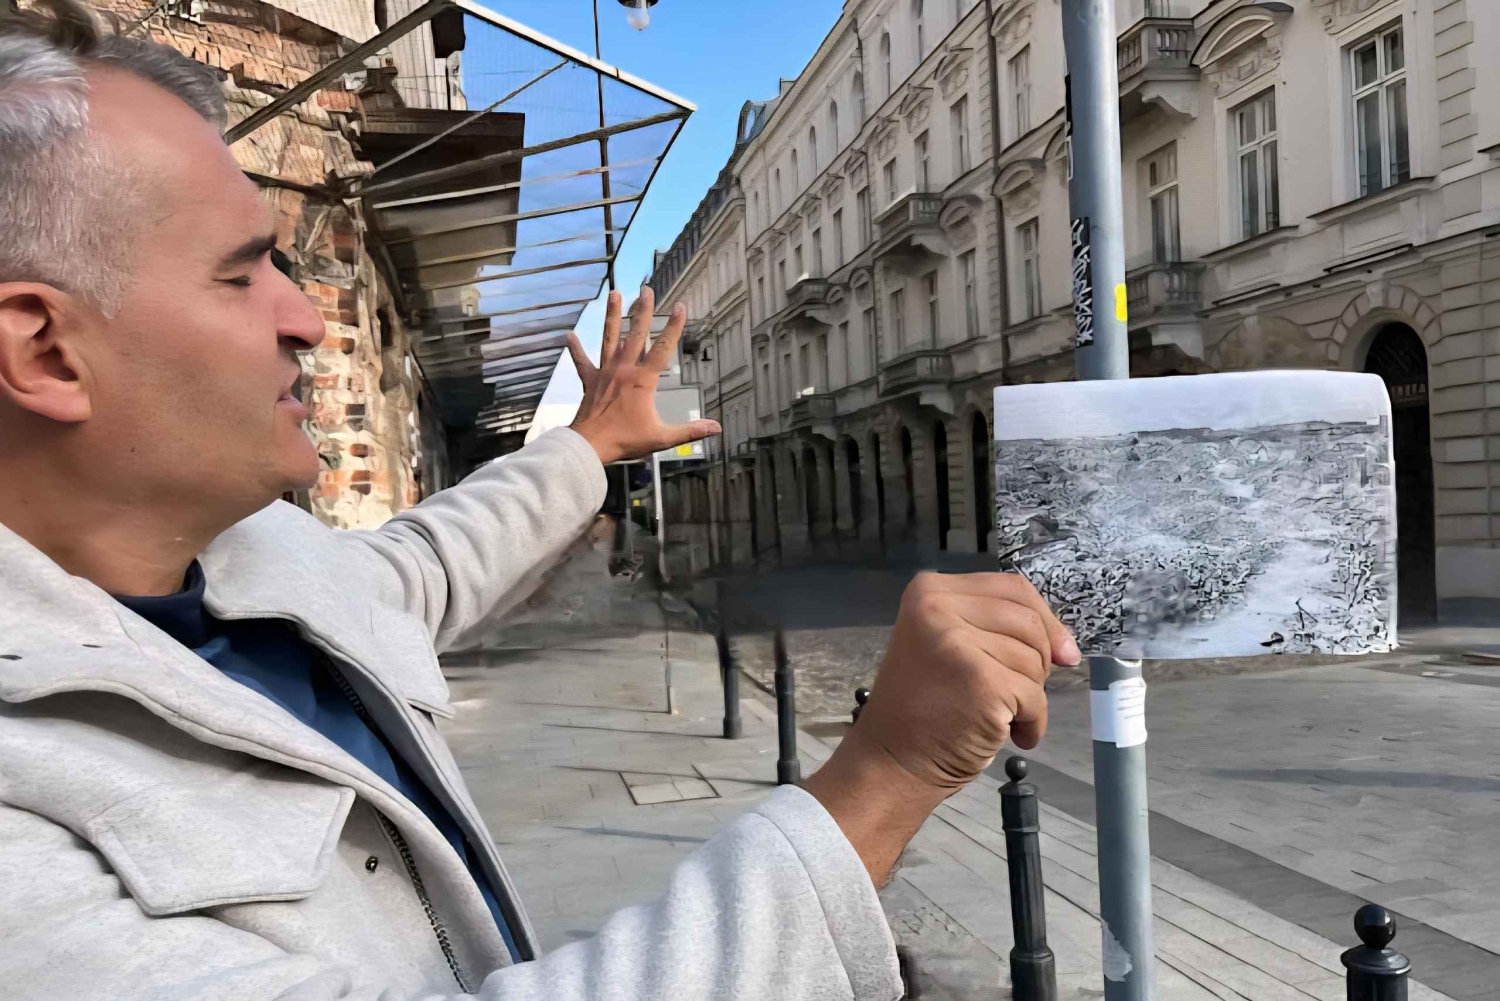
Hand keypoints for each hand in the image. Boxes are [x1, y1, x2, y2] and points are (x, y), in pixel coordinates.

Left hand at [567, 287, 720, 464]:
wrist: (590, 445)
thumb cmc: (624, 441)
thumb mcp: (662, 437)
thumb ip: (689, 430)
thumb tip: (716, 428)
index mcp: (642, 380)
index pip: (663, 348)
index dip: (673, 327)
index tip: (680, 307)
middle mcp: (623, 369)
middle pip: (635, 334)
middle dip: (642, 310)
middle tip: (646, 289)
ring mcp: (605, 373)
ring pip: (609, 338)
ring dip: (612, 315)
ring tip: (614, 294)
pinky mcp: (590, 382)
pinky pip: (582, 362)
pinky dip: (576, 349)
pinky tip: (569, 336)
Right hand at [803, 572, 1079, 884]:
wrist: (891, 761)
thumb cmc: (923, 708)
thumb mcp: (947, 644)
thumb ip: (995, 628)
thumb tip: (1067, 648)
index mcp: (929, 591)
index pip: (1012, 588)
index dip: (1045, 620)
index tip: (1061, 652)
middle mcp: (938, 608)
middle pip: (1029, 622)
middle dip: (1037, 662)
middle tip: (1009, 693)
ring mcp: (958, 643)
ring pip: (1035, 660)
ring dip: (1029, 696)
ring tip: (994, 714)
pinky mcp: (980, 681)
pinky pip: (1035, 697)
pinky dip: (1031, 722)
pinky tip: (1008, 735)